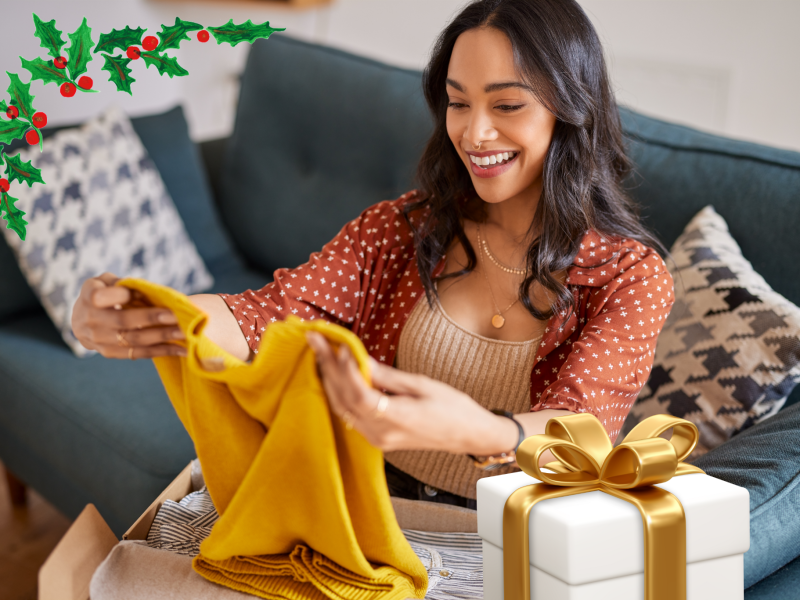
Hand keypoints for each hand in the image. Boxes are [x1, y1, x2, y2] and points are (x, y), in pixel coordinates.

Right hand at [71, 272, 186, 359]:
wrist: (81, 320)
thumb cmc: (102, 293)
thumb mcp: (106, 281)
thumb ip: (123, 283)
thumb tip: (147, 292)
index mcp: (90, 296)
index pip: (103, 297)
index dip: (123, 295)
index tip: (144, 293)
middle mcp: (91, 320)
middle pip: (124, 320)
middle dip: (152, 318)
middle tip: (176, 316)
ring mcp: (99, 340)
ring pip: (134, 339)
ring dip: (161, 337)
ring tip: (184, 332)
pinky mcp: (110, 353)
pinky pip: (138, 353)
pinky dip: (161, 351)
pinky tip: (181, 349)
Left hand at [304, 330, 518, 454]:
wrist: (468, 435)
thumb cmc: (453, 408)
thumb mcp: (422, 385)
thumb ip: (387, 376)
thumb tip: (360, 360)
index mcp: (397, 419)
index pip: (359, 394)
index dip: (345, 370)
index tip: (339, 345)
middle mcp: (381, 433)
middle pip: (344, 400)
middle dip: (328, 368)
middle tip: (316, 340)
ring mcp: (377, 439)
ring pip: (342, 408)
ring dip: (329, 380)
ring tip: (320, 352)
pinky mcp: (377, 438)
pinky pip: (350, 414)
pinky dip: (340, 393)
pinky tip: (335, 374)